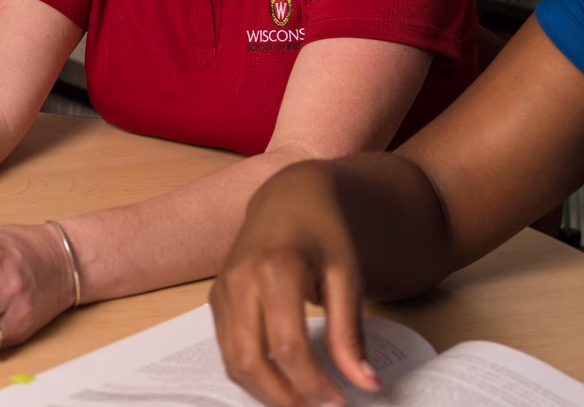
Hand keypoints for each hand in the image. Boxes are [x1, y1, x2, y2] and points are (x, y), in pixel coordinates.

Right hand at [210, 163, 379, 406]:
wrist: (290, 197)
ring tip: (303, 400)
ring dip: (267, 392)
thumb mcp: (348, 277)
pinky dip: (253, 373)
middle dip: (285, 398)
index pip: (288, 347)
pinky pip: (228, 349)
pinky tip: (283, 379)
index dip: (314, 384)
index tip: (339, 401)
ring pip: (234, 362)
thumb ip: (351, 334)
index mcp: (276, 269)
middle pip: (251, 361)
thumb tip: (366, 383)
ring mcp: (223, 289)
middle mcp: (240, 280)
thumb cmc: (323, 232)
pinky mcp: (216, 298)